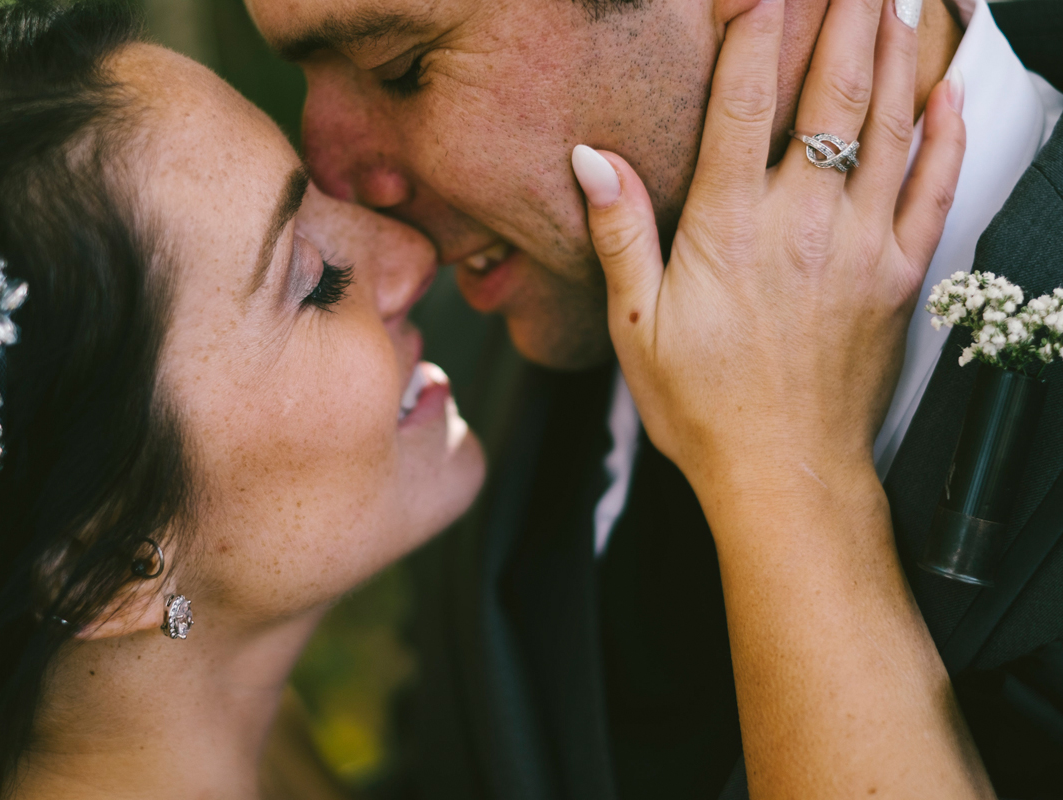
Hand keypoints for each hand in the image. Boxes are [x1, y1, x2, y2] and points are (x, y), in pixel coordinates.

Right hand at [572, 0, 965, 500]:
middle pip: (832, 95)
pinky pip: (935, 188)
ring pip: (890, 125)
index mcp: (730, 230)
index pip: (743, 106)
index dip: (753, 34)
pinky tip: (949, 93)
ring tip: (895, 1)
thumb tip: (592, 159)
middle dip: (843, 19)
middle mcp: (803, 224)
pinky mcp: (898, 276)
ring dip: (895, 52)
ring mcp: (860, 247)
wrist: (782, 474)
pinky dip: (947, 134)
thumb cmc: (701, 406)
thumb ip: (620, 233)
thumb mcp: (635, 325)